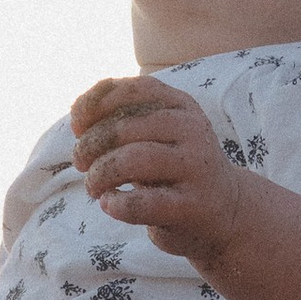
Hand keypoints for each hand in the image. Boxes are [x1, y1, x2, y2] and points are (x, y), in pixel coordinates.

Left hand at [69, 73, 248, 271]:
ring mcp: (196, 168)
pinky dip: (117, 204)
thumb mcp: (154, 133)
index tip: (76, 126)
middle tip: (80, 163)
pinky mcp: (192, 206)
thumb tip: (77, 114)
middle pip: (126, 127)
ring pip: (134, 160)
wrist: (224, 210)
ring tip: (92, 187)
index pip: (134, 89)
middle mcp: (192, 130)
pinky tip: (109, 204)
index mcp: (181, 105)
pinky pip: (144, 203)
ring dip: (100, 174)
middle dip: (90, 145)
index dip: (96, 103)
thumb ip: (122, 117)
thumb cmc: (173, 167)